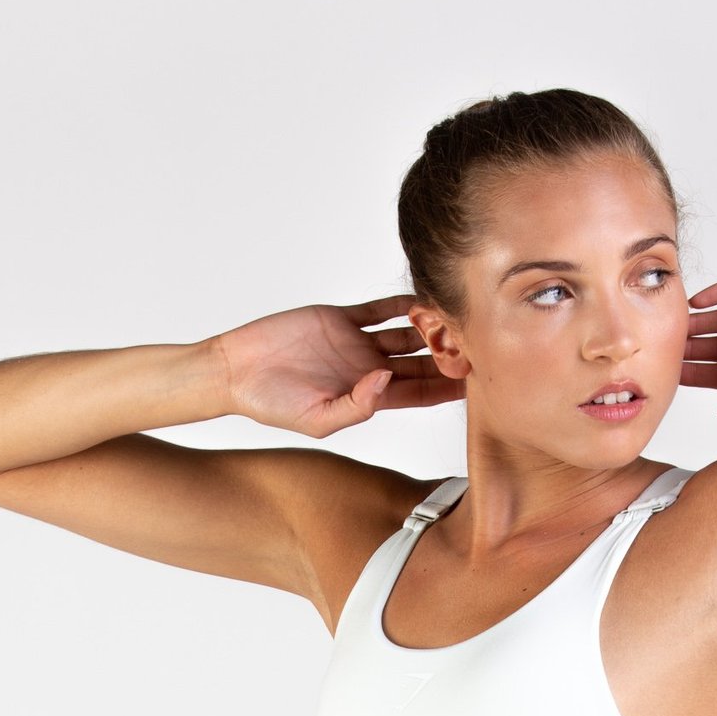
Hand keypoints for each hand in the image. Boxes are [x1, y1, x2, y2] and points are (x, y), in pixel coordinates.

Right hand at [212, 295, 464, 436]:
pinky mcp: (339, 318)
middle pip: (421, 362)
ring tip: (457, 317)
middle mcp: (368, 369)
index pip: (419, 392)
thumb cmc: (273, 404)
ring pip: (405, 333)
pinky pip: (378, 308)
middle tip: (479, 343)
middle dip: (447, 355)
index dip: (446, 387)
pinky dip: (399, 302)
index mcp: (369, 396)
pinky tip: (422, 296)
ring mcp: (356, 342)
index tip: (476, 379)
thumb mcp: (318, 418)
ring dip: (429, 326)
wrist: (237, 370)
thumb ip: (357, 405)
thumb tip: (385, 382)